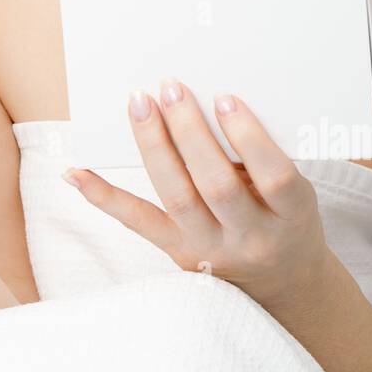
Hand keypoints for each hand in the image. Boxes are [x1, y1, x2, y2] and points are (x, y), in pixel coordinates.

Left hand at [63, 78, 332, 312]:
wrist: (283, 284)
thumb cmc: (287, 219)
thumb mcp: (295, 192)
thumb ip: (260, 158)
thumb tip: (210, 102)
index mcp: (291, 216)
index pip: (274, 177)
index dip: (249, 137)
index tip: (225, 97)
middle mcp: (251, 238)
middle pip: (216, 185)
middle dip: (190, 132)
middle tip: (170, 87)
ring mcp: (211, 250)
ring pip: (176, 198)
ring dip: (154, 146)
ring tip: (140, 104)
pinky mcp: (178, 254)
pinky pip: (137, 222)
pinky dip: (104, 196)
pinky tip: (76, 172)